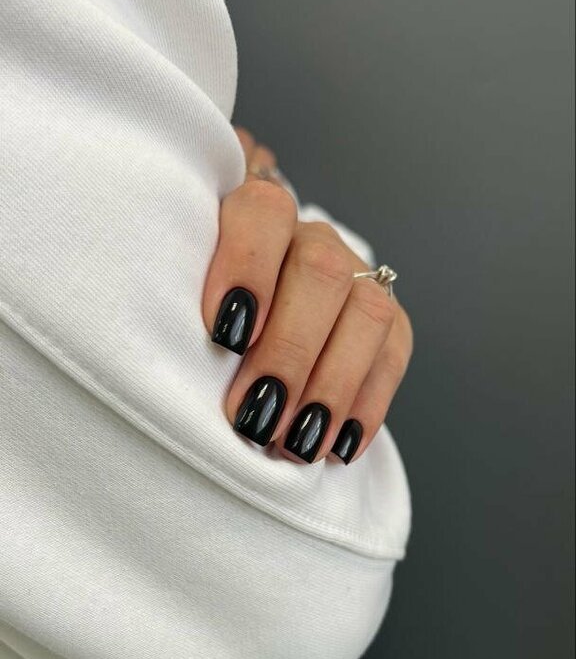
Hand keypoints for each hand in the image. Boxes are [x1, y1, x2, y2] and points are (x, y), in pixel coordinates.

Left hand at [202, 128, 413, 464]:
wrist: (248, 321)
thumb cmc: (196, 317)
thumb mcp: (174, 297)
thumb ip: (171, 299)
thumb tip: (159, 359)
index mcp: (252, 215)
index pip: (263, 212)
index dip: (248, 267)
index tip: (225, 335)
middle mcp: (311, 238)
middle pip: (321, 271)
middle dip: (289, 352)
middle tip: (255, 418)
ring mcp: (357, 276)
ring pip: (367, 313)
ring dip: (331, 385)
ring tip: (295, 444)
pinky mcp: (389, 321)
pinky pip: (393, 355)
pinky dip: (365, 405)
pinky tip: (336, 446)